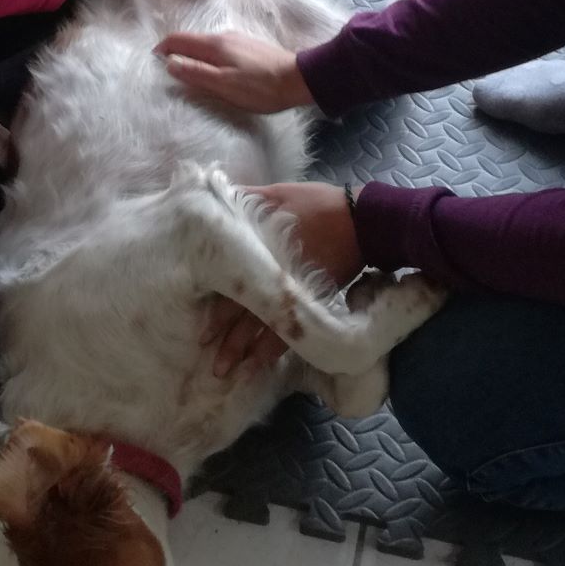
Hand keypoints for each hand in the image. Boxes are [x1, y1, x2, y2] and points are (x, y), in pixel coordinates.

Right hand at [156, 30, 312, 112]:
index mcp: (214, 45)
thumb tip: (169, 64)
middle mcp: (224, 37)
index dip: (162, 49)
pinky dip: (209, 59)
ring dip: (193, 57)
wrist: (299, 80)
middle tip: (168, 72)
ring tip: (190, 75)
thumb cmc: (260, 86)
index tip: (152, 62)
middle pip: (191, 41)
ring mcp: (238, 41)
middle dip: (176, 53)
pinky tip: (215, 73)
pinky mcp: (249, 49)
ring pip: (206, 46)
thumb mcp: (223, 84)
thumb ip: (196, 73)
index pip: (178, 39)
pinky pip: (220, 51)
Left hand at [204, 183, 363, 378]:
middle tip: (210, 362)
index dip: (214, 311)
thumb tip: (215, 195)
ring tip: (226, 372)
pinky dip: (273, 348)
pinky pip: (289, 330)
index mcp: (259, 249)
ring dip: (243, 349)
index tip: (201, 332)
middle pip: (241, 311)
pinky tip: (260, 364)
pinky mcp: (313, 300)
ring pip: (262, 326)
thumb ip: (246, 199)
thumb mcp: (277, 193)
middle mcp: (272, 276)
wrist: (363, 222)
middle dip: (224, 337)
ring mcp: (293, 291)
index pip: (229, 284)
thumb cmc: (317, 205)